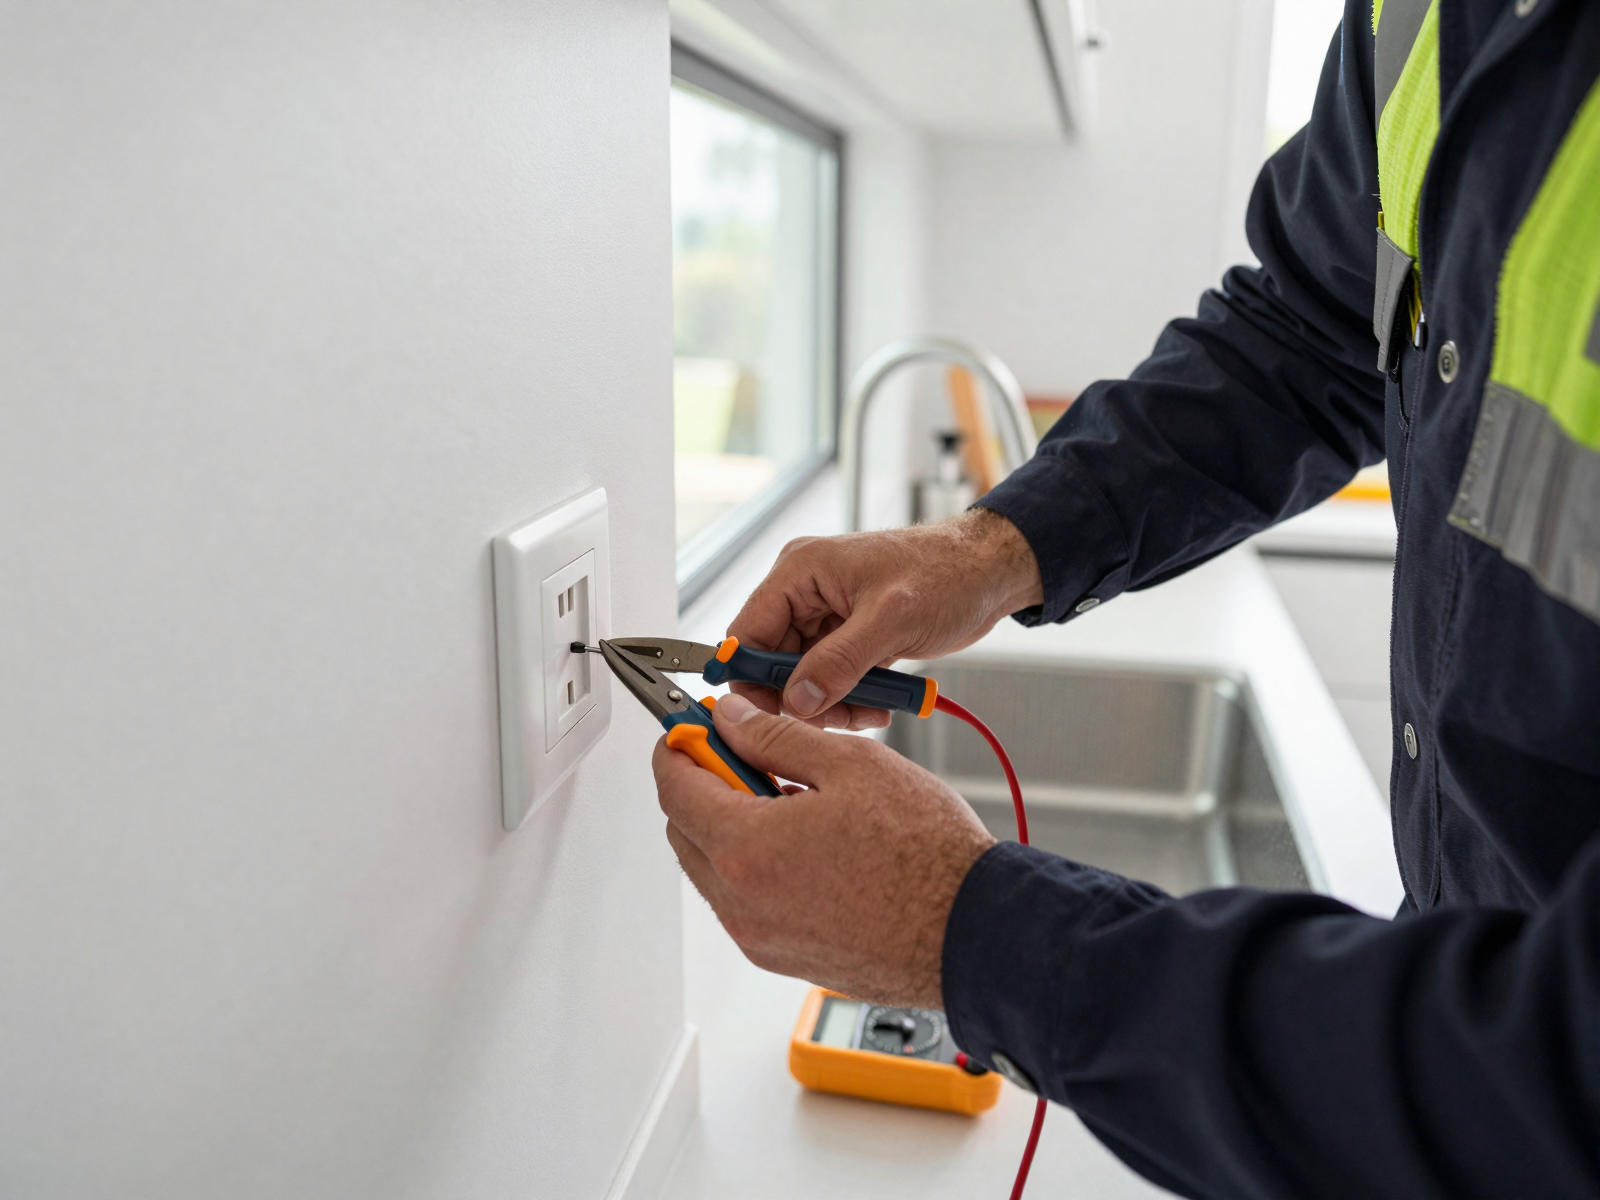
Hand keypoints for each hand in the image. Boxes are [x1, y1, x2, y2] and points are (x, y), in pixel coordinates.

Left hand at [653, 692, 995, 1006]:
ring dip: (728, 829)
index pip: (675, 787)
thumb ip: (775, 738)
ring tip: (790, 800)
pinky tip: (807, 844)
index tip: (695, 728)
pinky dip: (755, 868)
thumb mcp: (849, 765)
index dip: (680, 746)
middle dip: (701, 786)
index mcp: (746, 848)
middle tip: (743, 754)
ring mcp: (762, 938)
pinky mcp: (786, 958)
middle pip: (684, 831)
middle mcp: (742, 903)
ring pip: (713, 871)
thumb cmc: (925, 853)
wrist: (972, 930)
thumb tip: (731, 721)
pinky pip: (746, 904)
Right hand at [728, 509, 1042, 729]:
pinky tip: (878, 705)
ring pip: (802, 676)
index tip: (768, 719)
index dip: (751, 679)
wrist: (988, 572)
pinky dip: (849, 697)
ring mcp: (825, 614)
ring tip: (870, 713)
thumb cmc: (947, 574)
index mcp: (800, 571)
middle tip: (835, 721)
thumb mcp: (891, 620)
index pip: (747, 633)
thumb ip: (839, 662)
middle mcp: (804, 591)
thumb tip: (797, 700)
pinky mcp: (847, 634)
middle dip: (800, 697)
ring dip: (830, 703)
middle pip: (772, 661)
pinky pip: (829, 676)